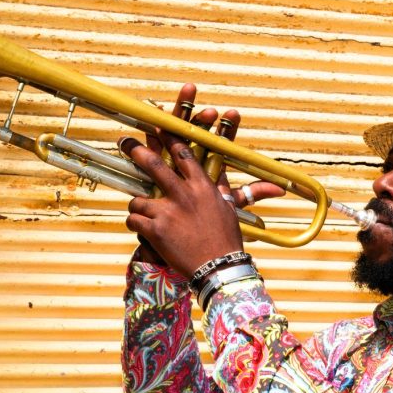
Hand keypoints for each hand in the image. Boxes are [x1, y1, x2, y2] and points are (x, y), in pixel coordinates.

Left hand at [121, 84, 283, 275]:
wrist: (219, 268)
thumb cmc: (226, 239)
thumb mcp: (230, 210)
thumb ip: (228, 190)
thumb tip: (266, 185)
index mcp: (202, 187)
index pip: (183, 154)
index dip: (169, 137)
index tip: (158, 124)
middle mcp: (184, 195)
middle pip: (154, 164)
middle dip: (137, 151)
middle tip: (126, 142)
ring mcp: (168, 211)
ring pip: (138, 198)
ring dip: (138, 205)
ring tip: (143, 213)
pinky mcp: (155, 230)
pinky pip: (133, 219)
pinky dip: (135, 224)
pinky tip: (142, 230)